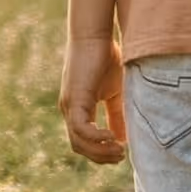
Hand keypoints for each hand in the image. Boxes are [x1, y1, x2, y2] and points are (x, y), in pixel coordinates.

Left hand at [61, 35, 129, 165]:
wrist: (95, 34)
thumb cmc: (106, 57)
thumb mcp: (115, 92)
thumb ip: (116, 114)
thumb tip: (120, 138)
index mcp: (78, 110)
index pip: (82, 142)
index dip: (100, 153)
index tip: (120, 154)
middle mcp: (69, 110)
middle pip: (79, 147)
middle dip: (100, 157)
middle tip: (120, 157)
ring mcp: (69, 106)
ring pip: (78, 142)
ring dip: (99, 151)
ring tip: (118, 151)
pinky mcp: (74, 99)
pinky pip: (80, 129)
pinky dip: (95, 138)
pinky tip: (112, 137)